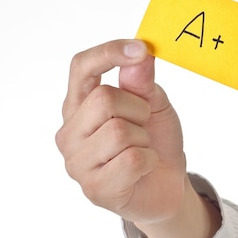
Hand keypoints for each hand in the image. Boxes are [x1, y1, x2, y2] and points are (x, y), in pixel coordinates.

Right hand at [55, 39, 186, 225]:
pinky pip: (132, 160)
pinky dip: (149, 160)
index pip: (82, 68)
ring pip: (119, 132)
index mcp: (79, 104)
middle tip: (144, 125)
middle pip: (104, 99)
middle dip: (138, 109)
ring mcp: (77, 163)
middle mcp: (70, 132)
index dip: (108, 53)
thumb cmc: (155, 140)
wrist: (167, 185)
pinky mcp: (94, 188)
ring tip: (142, 149)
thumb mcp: (154, 104)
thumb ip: (143, 82)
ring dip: (144, 139)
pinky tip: (143, 168)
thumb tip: (139, 57)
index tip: (139, 48)